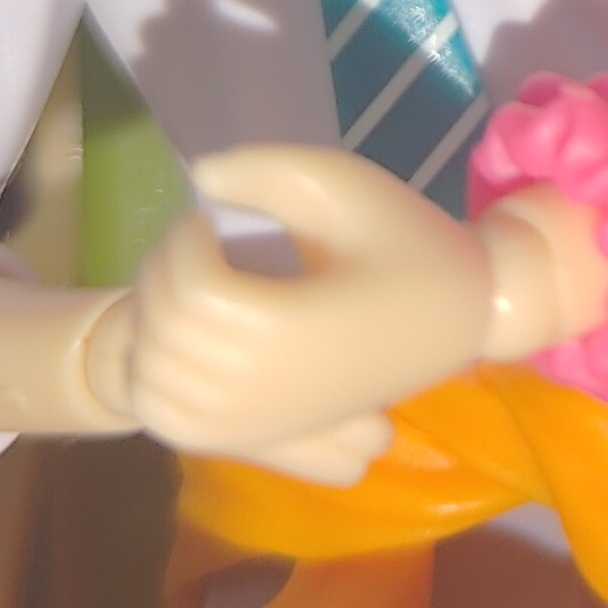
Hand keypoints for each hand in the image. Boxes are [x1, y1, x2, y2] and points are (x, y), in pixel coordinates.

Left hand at [123, 143, 502, 461]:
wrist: (456, 318)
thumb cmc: (408, 247)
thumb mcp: (346, 186)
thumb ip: (267, 170)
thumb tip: (199, 176)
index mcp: (292, 329)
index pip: (192, 290)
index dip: (186, 241)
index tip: (213, 220)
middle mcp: (263, 388)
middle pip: (167, 327)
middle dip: (166, 269)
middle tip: (201, 242)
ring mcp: (250, 420)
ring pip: (152, 374)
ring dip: (156, 317)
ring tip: (195, 284)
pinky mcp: (244, 437)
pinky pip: (160, 412)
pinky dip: (152, 373)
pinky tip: (185, 336)